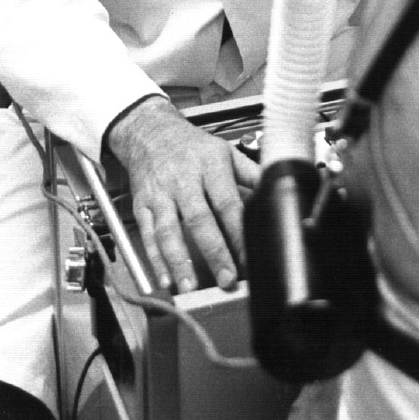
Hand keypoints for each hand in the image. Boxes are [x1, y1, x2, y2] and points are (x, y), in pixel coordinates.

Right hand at [107, 94, 258, 294]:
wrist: (150, 131)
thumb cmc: (192, 145)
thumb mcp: (225, 151)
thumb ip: (251, 174)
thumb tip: (276, 193)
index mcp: (209, 165)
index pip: (227, 202)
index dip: (238, 232)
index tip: (250, 257)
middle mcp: (183, 179)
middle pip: (199, 219)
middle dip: (214, 252)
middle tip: (227, 279)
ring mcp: (160, 193)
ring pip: (168, 230)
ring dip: (179, 262)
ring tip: (190, 288)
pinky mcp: (142, 205)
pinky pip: (147, 235)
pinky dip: (154, 259)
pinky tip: (164, 279)